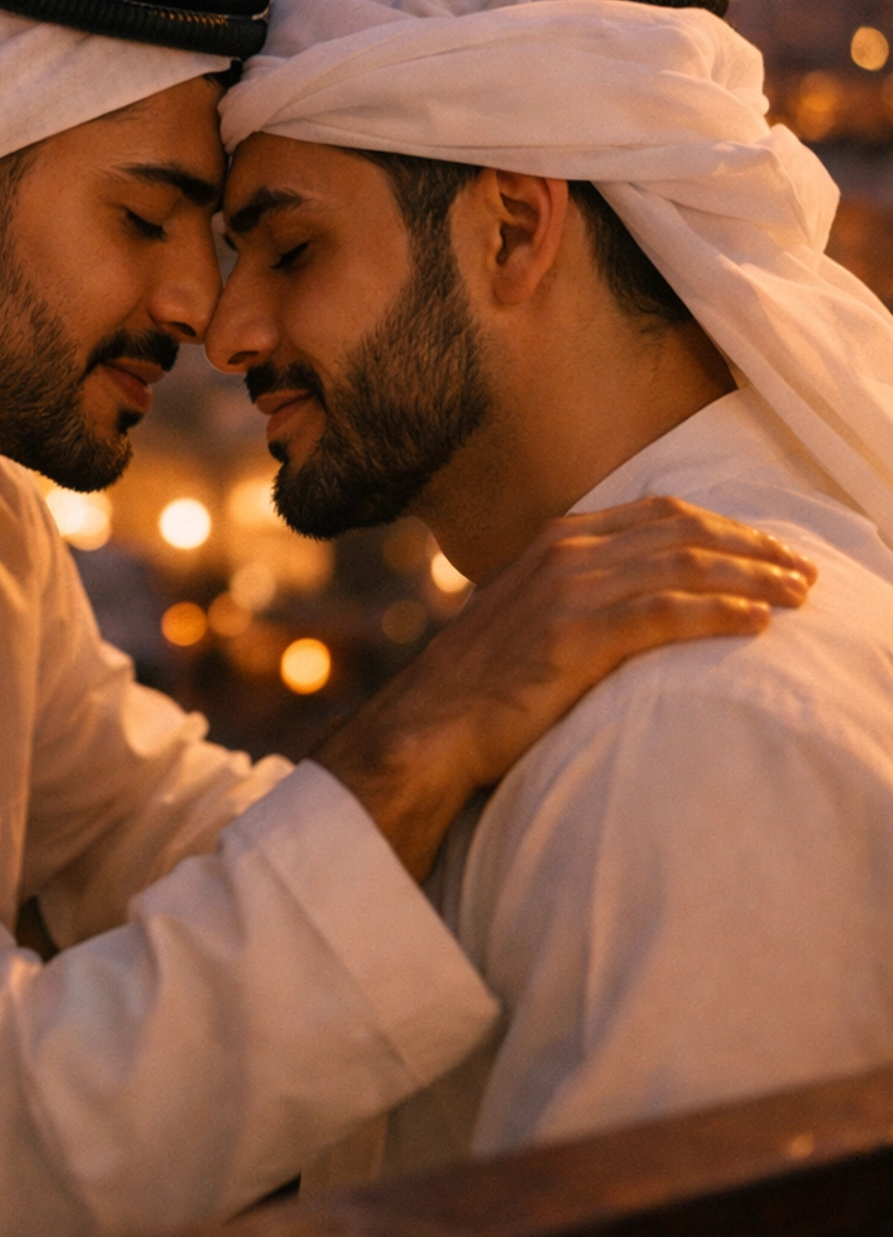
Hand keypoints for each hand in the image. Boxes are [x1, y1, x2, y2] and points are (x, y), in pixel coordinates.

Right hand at [310, 496, 814, 879]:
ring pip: (684, 567)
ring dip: (751, 579)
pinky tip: (755, 623)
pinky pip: (664, 613)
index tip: (773, 550)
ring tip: (796, 597)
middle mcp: (569, 551)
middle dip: (754, 550)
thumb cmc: (485, 680)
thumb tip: (639, 592)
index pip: (665, 515)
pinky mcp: (576, 636)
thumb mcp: (531, 611)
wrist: (432, 722)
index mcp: (561, 537)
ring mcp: (571, 590)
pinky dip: (717, 613)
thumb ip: (580, 587)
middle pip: (686, 534)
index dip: (729, 528)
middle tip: (805, 574)